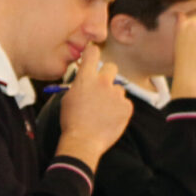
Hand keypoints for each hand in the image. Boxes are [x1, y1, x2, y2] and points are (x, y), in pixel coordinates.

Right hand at [56, 43, 132, 170]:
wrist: (83, 142)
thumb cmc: (71, 122)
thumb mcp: (68, 98)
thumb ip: (79, 85)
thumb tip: (84, 78)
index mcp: (86, 78)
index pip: (93, 53)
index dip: (93, 53)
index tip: (93, 56)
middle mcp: (103, 82)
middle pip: (111, 67)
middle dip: (107, 75)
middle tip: (102, 88)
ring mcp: (116, 94)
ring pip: (118, 89)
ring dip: (113, 97)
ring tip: (103, 112)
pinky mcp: (127, 107)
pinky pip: (125, 103)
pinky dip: (119, 110)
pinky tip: (110, 119)